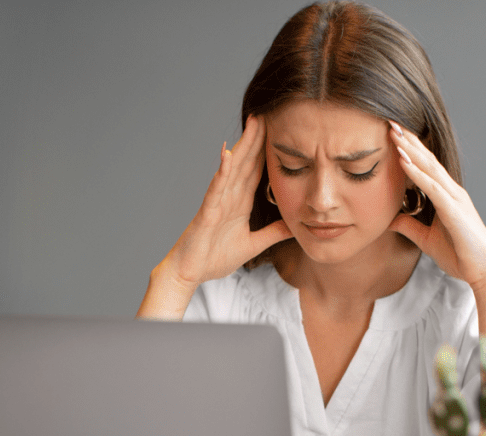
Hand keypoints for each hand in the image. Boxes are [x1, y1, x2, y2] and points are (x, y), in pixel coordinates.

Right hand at [163, 115, 291, 289]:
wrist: (190, 273)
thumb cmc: (214, 258)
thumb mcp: (253, 245)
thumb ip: (273, 233)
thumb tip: (295, 225)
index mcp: (240, 203)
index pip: (257, 172)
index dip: (268, 151)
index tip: (281, 130)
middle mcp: (229, 197)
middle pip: (247, 162)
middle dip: (257, 138)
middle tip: (269, 112)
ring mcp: (217, 202)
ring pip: (233, 169)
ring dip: (243, 146)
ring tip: (252, 123)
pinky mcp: (207, 212)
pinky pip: (215, 189)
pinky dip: (222, 173)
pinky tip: (227, 156)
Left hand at [387, 122, 485, 292]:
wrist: (483, 271)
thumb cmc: (460, 255)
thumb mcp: (426, 240)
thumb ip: (410, 226)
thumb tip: (390, 219)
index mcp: (445, 196)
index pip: (424, 167)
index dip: (409, 150)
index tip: (391, 135)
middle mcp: (451, 192)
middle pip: (427, 160)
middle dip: (408, 141)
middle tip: (389, 121)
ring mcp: (454, 199)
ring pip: (429, 168)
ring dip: (410, 150)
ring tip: (394, 133)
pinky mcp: (455, 211)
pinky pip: (433, 188)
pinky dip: (417, 174)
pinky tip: (404, 162)